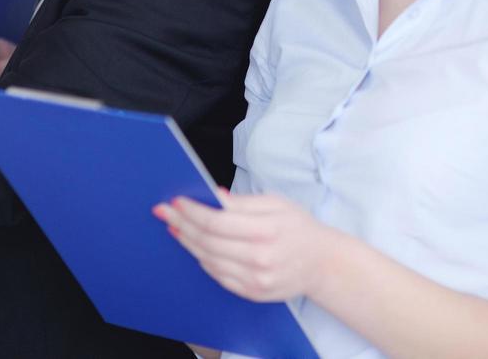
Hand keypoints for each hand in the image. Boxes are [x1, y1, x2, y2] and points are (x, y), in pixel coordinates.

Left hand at [154, 191, 337, 301]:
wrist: (322, 263)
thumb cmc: (299, 228)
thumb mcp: (276, 204)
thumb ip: (242, 202)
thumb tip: (212, 195)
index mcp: (266, 229)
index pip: (217, 221)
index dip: (192, 211)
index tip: (176, 201)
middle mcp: (260, 257)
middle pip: (208, 241)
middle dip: (182, 224)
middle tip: (164, 212)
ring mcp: (255, 279)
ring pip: (209, 260)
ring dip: (188, 243)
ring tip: (176, 228)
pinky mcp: (253, 292)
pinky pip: (219, 276)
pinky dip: (203, 260)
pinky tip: (196, 248)